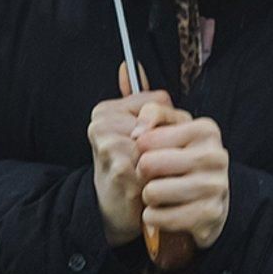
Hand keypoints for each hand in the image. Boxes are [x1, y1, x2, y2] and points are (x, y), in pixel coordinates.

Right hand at [90, 61, 181, 247]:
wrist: (112, 209)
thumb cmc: (125, 166)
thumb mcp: (129, 130)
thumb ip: (135, 99)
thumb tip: (128, 64)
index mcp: (104, 111)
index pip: (158, 101)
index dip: (167, 122)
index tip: (154, 140)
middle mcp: (102, 124)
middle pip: (162, 121)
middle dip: (170, 142)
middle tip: (158, 159)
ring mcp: (109, 146)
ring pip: (163, 141)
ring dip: (167, 160)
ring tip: (154, 172)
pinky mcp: (120, 168)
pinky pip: (159, 162)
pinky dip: (162, 176)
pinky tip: (150, 184)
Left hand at [138, 107, 229, 252]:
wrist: (206, 203)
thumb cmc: (180, 163)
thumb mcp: (170, 130)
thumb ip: (152, 114)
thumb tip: (137, 132)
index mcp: (206, 130)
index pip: (146, 140)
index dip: (138, 151)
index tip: (148, 155)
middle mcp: (216, 156)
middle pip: (148, 164)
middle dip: (141, 174)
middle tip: (152, 177)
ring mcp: (216, 186)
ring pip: (152, 192)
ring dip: (148, 197)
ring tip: (161, 195)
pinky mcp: (210, 214)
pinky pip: (160, 217)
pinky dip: (154, 218)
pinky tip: (165, 212)